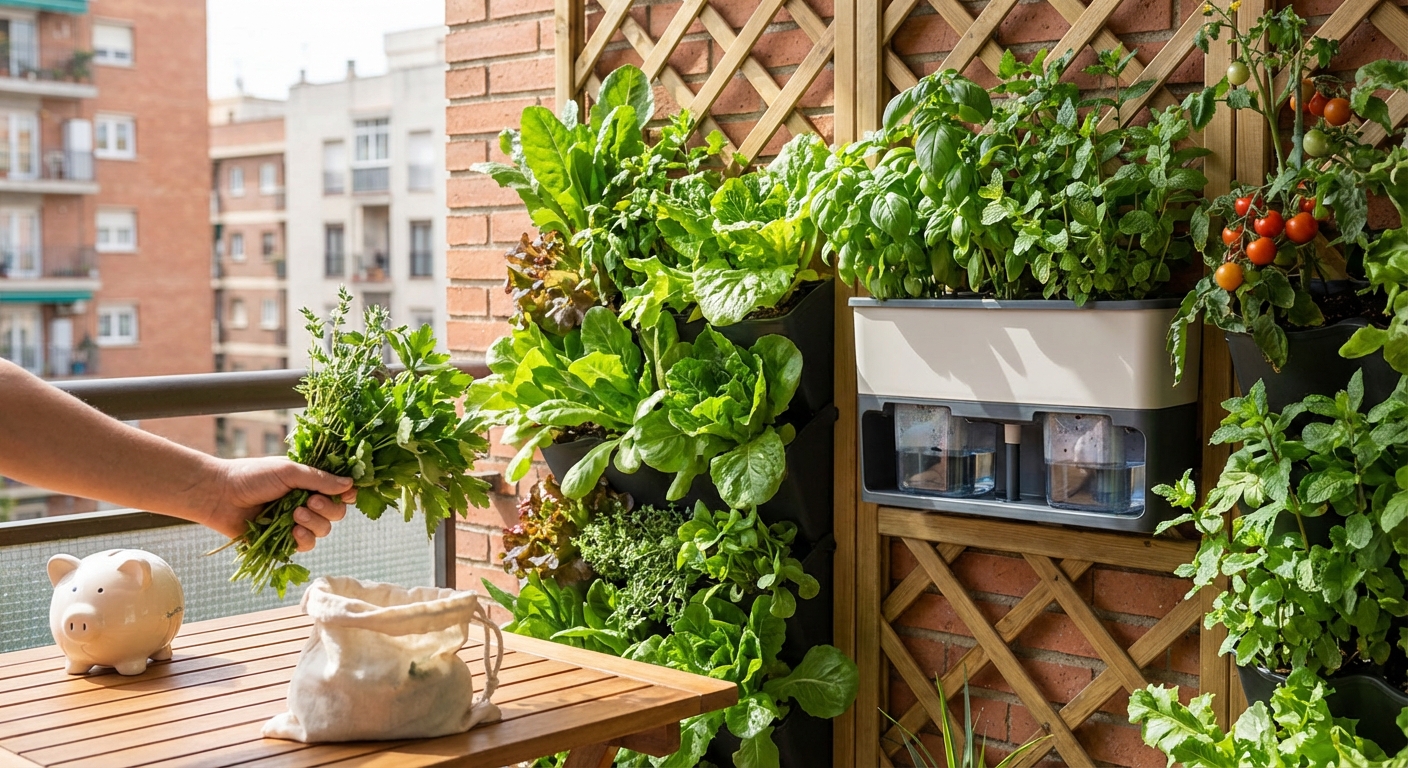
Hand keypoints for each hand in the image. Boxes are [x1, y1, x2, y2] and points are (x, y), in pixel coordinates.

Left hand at [204, 457, 356, 550]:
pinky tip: (293, 531)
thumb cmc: (252, 476)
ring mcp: (295, 522)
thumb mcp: (289, 471)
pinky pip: (306, 545)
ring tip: (294, 514)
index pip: (339, 491)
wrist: (220, 495)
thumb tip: (350, 484)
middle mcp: (306, 502)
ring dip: (314, 523)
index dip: (347, 494)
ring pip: (323, 530)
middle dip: (327, 509)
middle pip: (336, 512)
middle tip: (309, 501)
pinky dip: (303, 539)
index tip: (347, 495)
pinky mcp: (283, 540)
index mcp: (310, 482)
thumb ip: (320, 479)